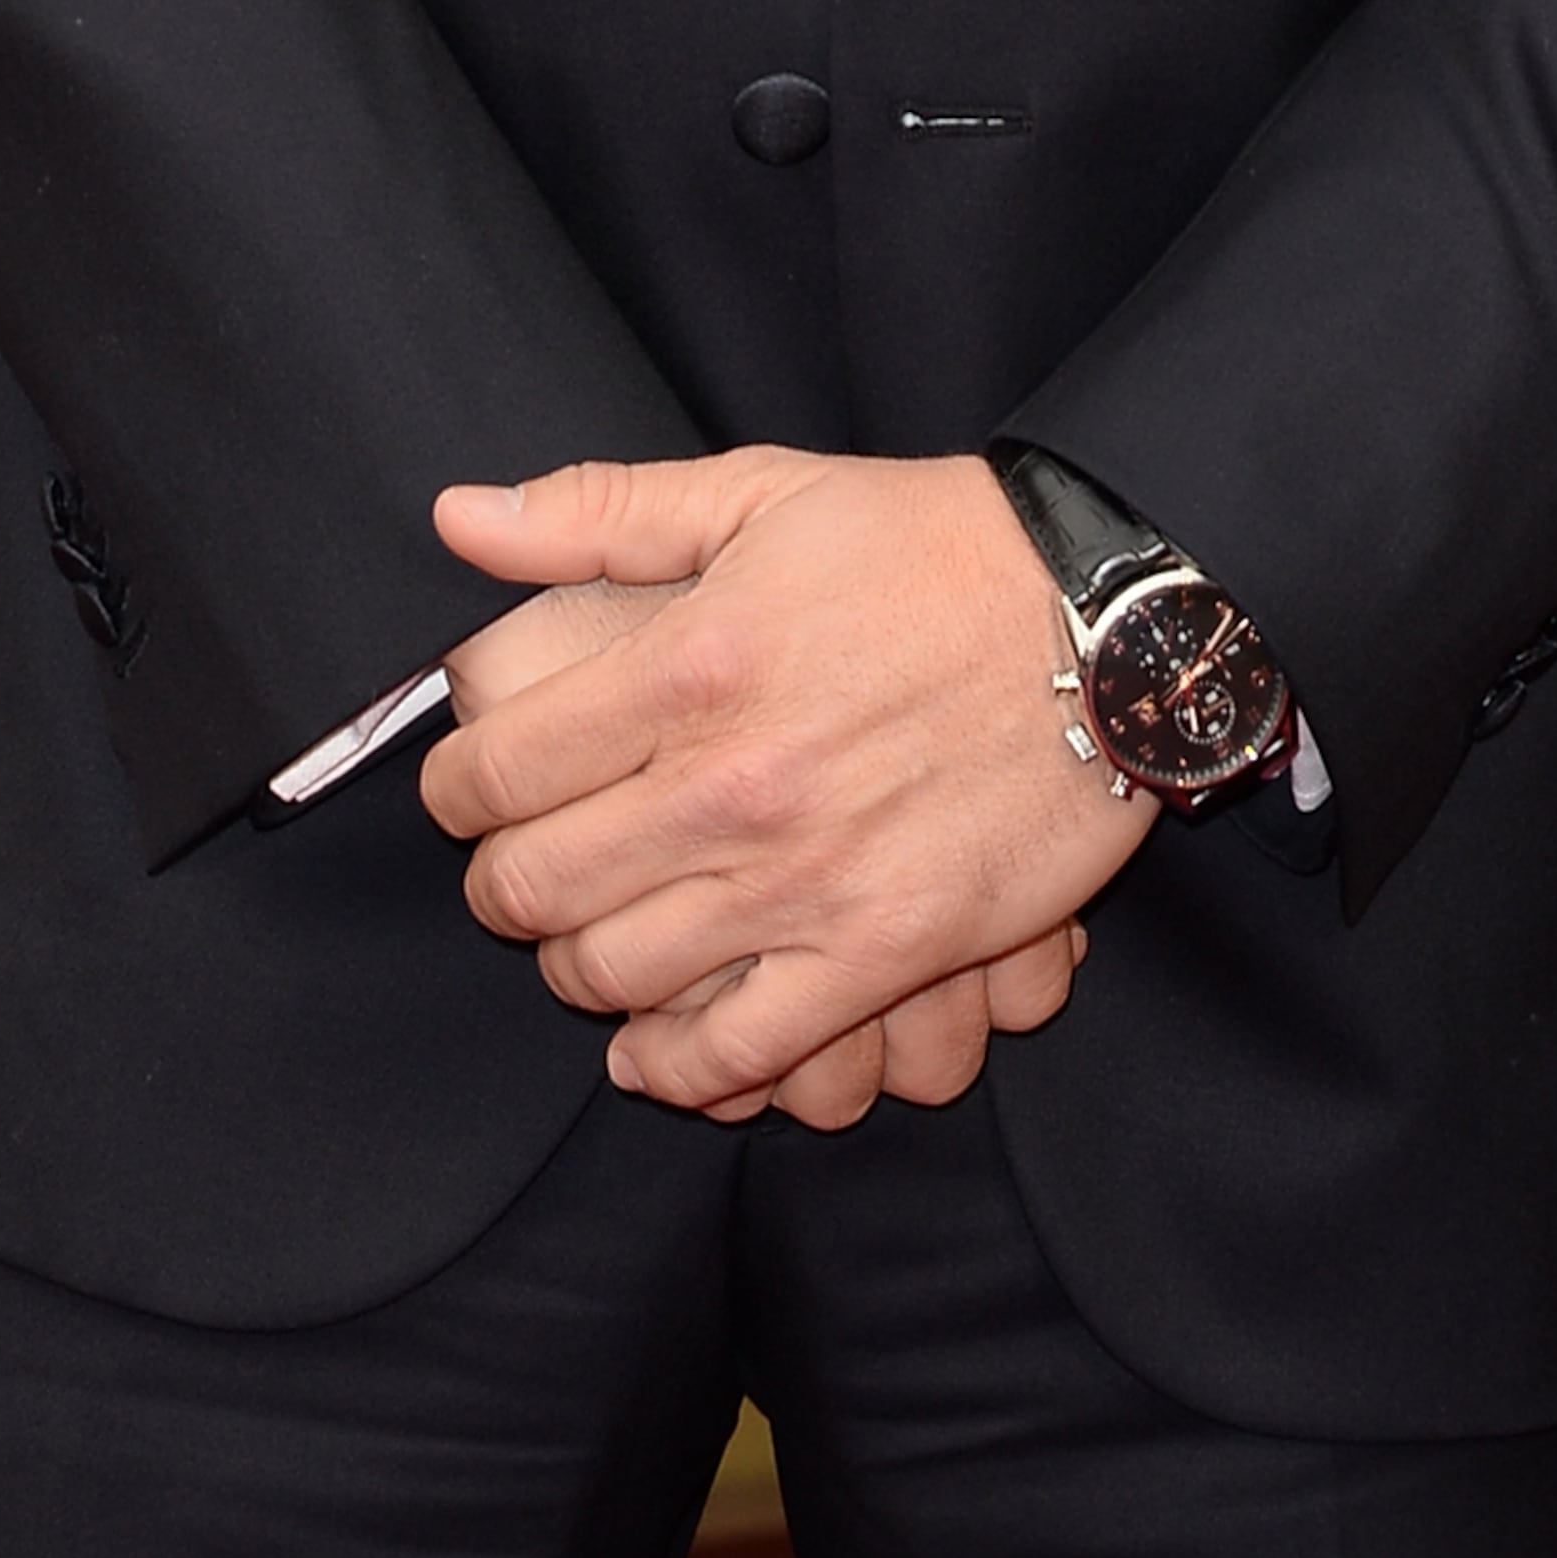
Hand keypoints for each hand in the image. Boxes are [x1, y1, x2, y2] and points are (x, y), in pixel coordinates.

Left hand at [418, 446, 1157, 1113]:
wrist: (1103, 619)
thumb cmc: (930, 542)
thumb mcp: (763, 489)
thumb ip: (600, 509)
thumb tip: (459, 517)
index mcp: (687, 662)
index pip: (495, 770)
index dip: (453, 791)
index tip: (465, 791)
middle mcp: (729, 783)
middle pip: (533, 887)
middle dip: (498, 885)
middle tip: (518, 867)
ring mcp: (804, 880)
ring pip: (612, 974)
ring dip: (574, 966)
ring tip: (588, 936)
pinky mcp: (883, 952)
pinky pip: (737, 1052)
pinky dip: (673, 1069)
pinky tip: (652, 1048)